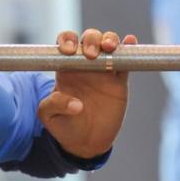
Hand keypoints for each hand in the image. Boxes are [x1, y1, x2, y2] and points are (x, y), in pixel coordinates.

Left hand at [38, 29, 136, 158]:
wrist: (85, 142)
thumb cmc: (63, 125)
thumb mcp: (49, 117)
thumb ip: (54, 105)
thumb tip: (76, 104)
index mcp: (65, 68)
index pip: (65, 43)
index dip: (67, 40)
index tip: (68, 50)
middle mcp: (84, 64)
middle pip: (90, 38)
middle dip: (91, 39)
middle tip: (90, 53)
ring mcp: (103, 71)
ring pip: (108, 44)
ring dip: (109, 39)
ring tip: (108, 47)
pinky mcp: (119, 81)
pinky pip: (126, 61)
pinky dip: (130, 49)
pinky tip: (131, 41)